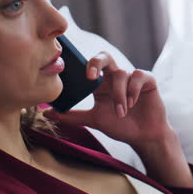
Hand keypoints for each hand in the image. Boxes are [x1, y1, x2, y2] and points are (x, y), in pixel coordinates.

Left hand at [43, 52, 171, 146]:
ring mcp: (132, 78)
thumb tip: (45, 113)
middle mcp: (115, 77)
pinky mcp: (148, 81)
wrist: (143, 137)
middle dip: (97, 62)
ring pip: (122, 73)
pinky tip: (132, 104)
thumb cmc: (120, 126)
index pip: (91, 65)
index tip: (81, 76)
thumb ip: (71, 116)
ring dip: (119, 94)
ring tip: (120, 112)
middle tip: (91, 76)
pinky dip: (133, 89)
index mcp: (102, 84)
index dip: (85, 64)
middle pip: (105, 56)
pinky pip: (139, 75)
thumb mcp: (93, 120)